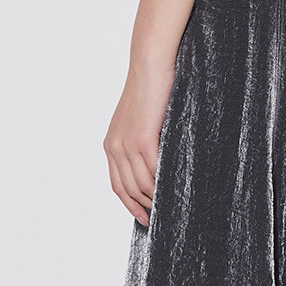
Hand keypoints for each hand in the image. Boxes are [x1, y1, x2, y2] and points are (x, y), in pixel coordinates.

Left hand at [103, 59, 175, 224]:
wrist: (150, 66)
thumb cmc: (150, 88)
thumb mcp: (137, 119)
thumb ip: (138, 141)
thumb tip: (153, 164)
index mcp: (111, 144)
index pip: (117, 185)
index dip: (129, 204)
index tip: (142, 217)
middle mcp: (115, 147)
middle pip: (128, 189)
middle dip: (142, 207)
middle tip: (158, 219)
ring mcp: (128, 144)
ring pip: (141, 183)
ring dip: (155, 198)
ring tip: (170, 206)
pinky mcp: (143, 138)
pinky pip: (154, 170)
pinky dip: (163, 182)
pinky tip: (174, 187)